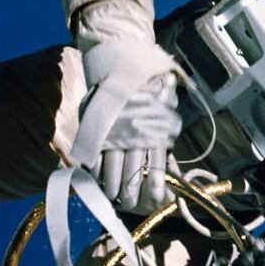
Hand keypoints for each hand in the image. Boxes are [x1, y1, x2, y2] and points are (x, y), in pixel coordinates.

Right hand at [75, 39, 183, 211]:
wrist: (124, 63)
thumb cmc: (151, 88)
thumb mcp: (165, 110)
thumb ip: (164, 138)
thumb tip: (170, 169)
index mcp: (156, 129)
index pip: (157, 164)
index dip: (155, 184)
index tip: (155, 200)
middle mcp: (136, 132)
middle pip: (132, 170)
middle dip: (130, 191)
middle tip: (128, 202)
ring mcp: (115, 130)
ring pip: (112, 165)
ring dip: (111, 184)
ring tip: (112, 195)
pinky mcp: (98, 126)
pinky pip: (94, 152)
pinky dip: (94, 167)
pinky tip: (94, 176)